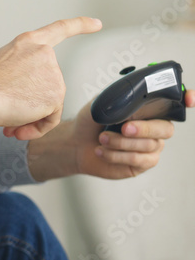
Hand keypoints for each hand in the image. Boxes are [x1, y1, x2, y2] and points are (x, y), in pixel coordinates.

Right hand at [0, 17, 102, 139]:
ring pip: (49, 103)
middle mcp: (45, 54)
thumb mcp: (3, 64)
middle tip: (9, 111)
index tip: (97, 24)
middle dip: (31, 101)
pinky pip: (50, 118)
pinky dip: (36, 127)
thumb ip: (23, 69)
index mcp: (29, 42)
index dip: (80, 25)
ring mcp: (53, 74)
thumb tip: (30, 96)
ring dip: (29, 116)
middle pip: (48, 83)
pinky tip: (18, 128)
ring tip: (8, 118)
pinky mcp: (56, 95)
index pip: (61, 29)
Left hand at [28, 89, 194, 180]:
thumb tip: (130, 96)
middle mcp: (155, 128)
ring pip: (148, 146)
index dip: (187, 99)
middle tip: (124, 127)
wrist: (76, 142)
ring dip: (121, 142)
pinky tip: (102, 151)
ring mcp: (151, 147)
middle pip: (166, 129)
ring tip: (102, 139)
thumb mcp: (100, 103)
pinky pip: (138, 160)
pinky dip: (117, 155)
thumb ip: (117, 96)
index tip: (189, 99)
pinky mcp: (142, 164)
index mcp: (149, 109)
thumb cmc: (91, 121)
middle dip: (145, 129)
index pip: (177, 103)